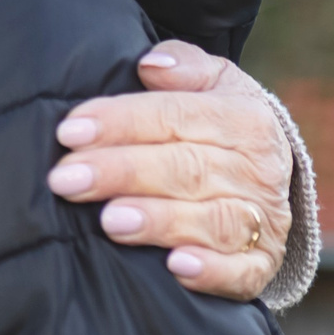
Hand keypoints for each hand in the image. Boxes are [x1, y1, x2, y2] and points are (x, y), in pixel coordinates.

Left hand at [46, 39, 291, 301]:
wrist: (266, 183)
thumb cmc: (215, 130)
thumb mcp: (212, 87)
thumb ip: (185, 69)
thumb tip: (151, 63)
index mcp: (243, 118)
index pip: (175, 115)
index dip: (121, 122)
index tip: (68, 132)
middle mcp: (257, 169)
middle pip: (185, 168)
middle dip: (121, 172)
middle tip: (67, 180)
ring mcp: (261, 220)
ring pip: (212, 219)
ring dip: (160, 220)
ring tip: (110, 221)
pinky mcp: (259, 265)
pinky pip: (241, 271)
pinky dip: (211, 271)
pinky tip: (176, 267)